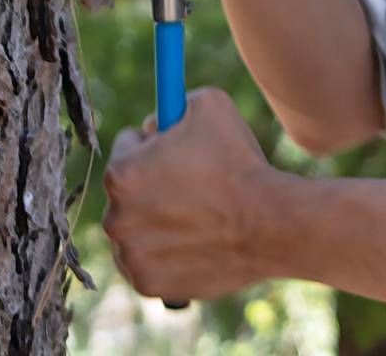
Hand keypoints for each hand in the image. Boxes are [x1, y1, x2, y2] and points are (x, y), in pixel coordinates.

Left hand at [102, 88, 276, 299]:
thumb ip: (173, 101)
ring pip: (134, 226)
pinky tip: (191, 240)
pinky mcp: (148, 284)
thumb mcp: (206, 103)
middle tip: (189, 182)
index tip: (177, 149)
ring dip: (153, 218)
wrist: (270, 224)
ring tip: (196, 213)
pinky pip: (146, 260)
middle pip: (126, 189)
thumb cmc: (238, 161)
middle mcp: (115, 218)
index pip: (127, 144)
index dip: (154, 141)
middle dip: (150, 182)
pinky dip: (162, 252)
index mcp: (121, 173)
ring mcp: (130, 256)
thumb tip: (158, 122)